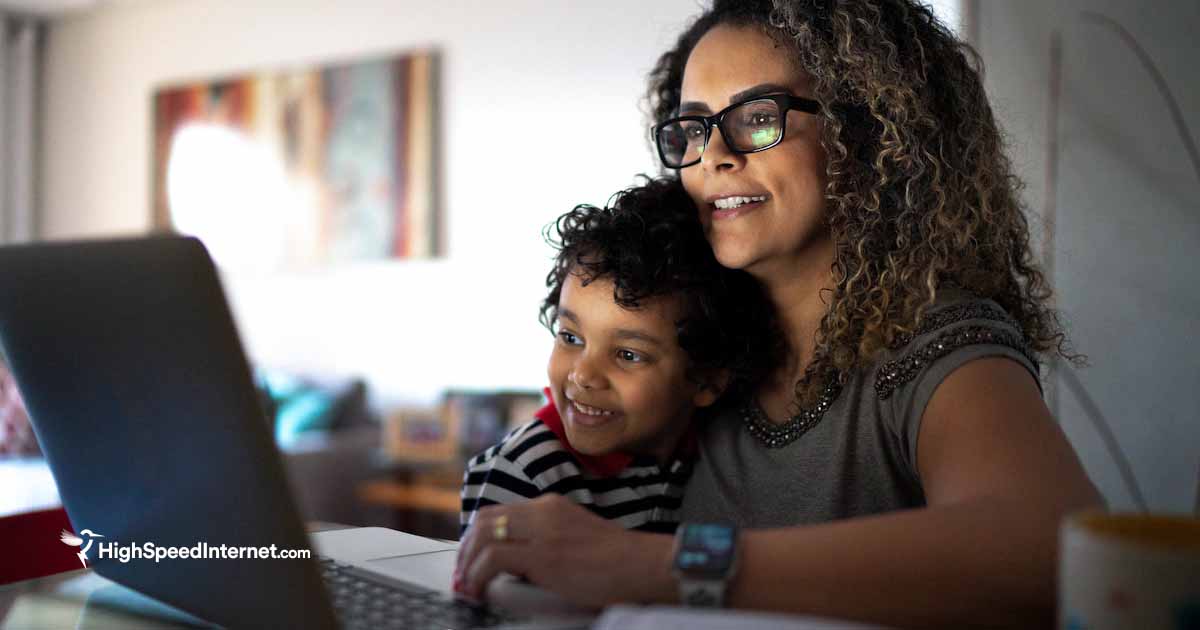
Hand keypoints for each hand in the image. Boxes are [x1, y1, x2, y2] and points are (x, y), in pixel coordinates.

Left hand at [454, 494, 675, 606]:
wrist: (642, 565)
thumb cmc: (617, 560)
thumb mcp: (576, 536)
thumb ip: (547, 540)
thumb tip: (516, 561)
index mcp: (551, 506)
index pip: (499, 511)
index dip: (476, 536)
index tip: (470, 558)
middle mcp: (544, 512)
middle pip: (485, 519)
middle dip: (466, 548)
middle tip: (462, 573)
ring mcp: (543, 531)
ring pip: (484, 535)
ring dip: (467, 563)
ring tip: (467, 585)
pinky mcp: (544, 555)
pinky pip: (494, 559)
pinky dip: (478, 574)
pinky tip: (478, 589)